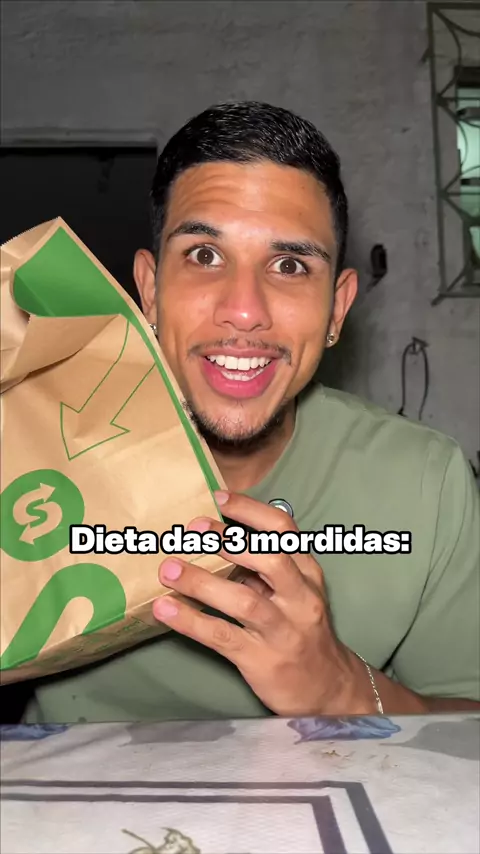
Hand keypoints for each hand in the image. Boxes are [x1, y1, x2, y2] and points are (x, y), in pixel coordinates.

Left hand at [153, 491, 373, 715]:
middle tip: (193, 529)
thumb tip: (218, 538)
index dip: (251, 510)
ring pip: (244, 601)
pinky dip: (191, 621)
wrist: (326, 689)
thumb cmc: (302, 631)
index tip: (219, 497)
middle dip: (230, 541)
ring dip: (202, 582)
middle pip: (270, 560)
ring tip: (168, 569)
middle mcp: (300, 598)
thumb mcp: (296, 592)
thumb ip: (266, 568)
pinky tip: (165, 610)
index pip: (284, 531)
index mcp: (307, 574)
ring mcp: (282, 631)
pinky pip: (223, 636)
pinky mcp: (262, 660)